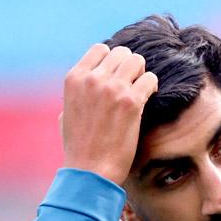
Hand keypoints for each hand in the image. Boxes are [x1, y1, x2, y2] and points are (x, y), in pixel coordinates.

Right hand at [60, 43, 157, 184]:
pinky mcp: (131, 102)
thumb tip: (88, 81)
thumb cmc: (79, 147)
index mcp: (74, 78)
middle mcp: (92, 79)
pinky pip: (150, 79)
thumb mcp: (67, 113)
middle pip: (121, 53)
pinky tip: (148, 98)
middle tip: (131, 85)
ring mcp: (112, 88)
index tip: (116, 76)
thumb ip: (78, 93)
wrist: (90, 170)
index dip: (112, 61)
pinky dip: (152, 87)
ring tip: (140, 90)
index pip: (100, 49)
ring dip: (141, 74)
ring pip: (137, 61)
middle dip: (129, 67)